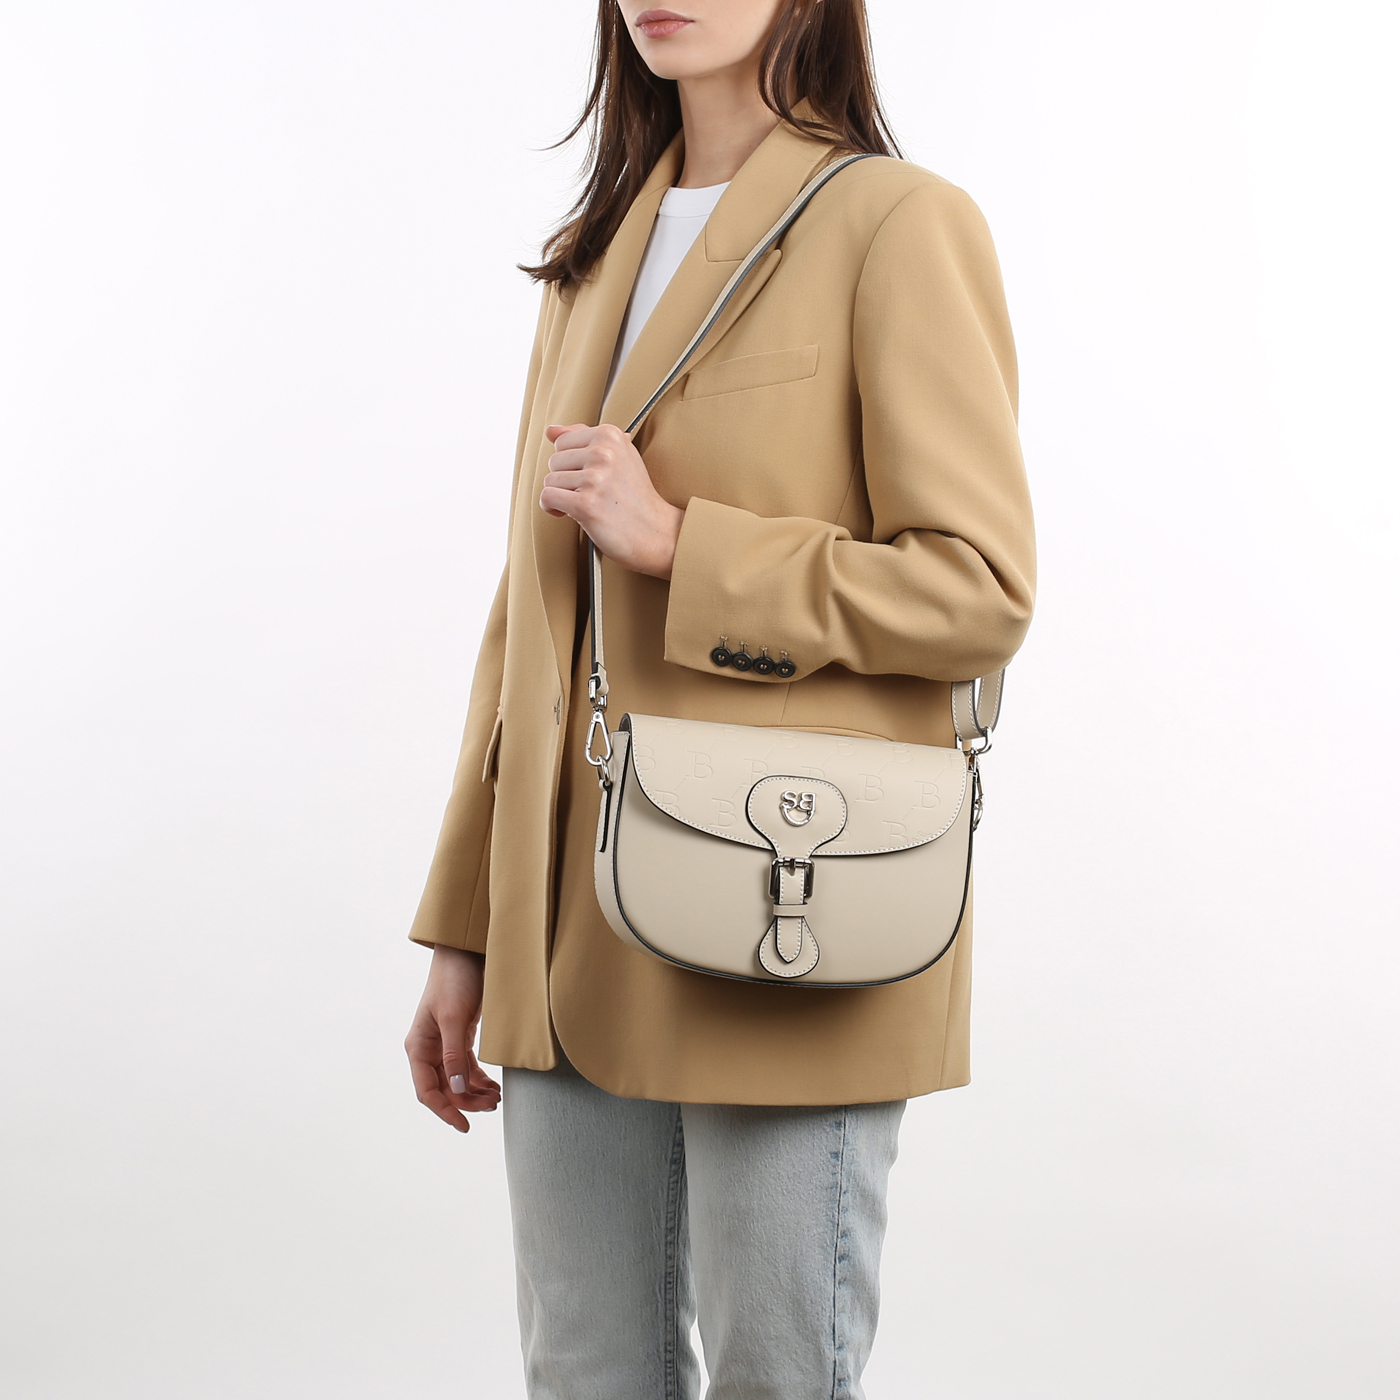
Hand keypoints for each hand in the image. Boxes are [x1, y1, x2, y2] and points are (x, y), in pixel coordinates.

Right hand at [404, 947, 500, 1131]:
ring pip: (457, 1080)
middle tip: (493, 1106)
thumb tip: (456, 1089)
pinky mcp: (459, 1036)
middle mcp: (427, 1049)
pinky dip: (479, 1080)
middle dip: (467, 1102)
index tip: (465, 1126)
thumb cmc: (456, 980)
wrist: (467, 951)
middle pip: (444, 1089)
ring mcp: (443, 1043)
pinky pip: (466, 1067)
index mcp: (418, 1046)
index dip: (445, 1111)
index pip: (428, 1091)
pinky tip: (494, 1087)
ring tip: (496, 1099)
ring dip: (475, 1093)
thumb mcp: (454, 1017)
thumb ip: (454, 1055)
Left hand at [540, 423, 684, 578]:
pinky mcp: (586, 504)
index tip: (589, 476)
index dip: (572, 463)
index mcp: (611, 435)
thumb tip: (551, 431)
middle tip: (591, 493)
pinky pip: (547, 497)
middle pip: (554, 460)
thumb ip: (583, 439)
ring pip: (550, 480)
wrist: (655, 532)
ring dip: (562, 496)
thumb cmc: (635, 496)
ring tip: (586, 503)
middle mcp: (604, 453)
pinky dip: (552, 508)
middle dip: (566, 480)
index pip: (563, 441)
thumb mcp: (618, 456)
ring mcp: (595, 478)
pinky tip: (568, 513)